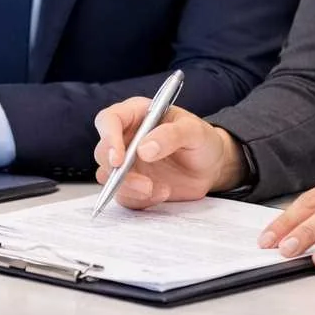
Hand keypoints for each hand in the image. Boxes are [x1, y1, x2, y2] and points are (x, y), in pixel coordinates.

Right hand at [90, 97, 245, 207]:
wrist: (211, 166)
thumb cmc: (202, 140)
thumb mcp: (194, 131)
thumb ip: (171, 135)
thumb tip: (144, 149)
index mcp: (136, 115)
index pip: (109, 120)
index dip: (108, 138)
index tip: (119, 159)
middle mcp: (126, 138)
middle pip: (103, 152)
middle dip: (118, 171)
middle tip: (144, 183)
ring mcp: (128, 163)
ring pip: (108, 177)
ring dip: (129, 188)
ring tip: (159, 189)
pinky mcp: (132, 185)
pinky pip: (124, 196)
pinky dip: (140, 199)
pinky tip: (162, 193)